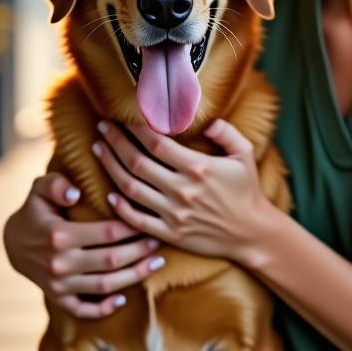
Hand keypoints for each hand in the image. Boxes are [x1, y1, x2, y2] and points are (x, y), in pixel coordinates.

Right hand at [3, 172, 165, 318]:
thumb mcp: (39, 189)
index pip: (106, 233)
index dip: (131, 228)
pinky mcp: (58, 298)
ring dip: (134, 276)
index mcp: (59, 235)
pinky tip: (124, 299)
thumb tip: (74, 193)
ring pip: (104, 285)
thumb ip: (55, 184)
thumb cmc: (35, 210)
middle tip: (159, 241)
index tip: (147, 220)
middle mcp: (60, 263)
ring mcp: (59, 284)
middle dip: (139, 251)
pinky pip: (83, 309)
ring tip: (156, 263)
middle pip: (111, 260)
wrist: (12, 243)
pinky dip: (104, 308)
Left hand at [94, 118, 276, 264]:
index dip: (135, 128)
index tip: (122, 117)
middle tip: (102, 128)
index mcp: (198, 167)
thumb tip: (205, 119)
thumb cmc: (247, 190)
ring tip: (99, 150)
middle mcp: (182, 190)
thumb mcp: (245, 154)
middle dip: (115, 141)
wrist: (252, 233)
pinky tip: (109, 193)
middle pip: (137, 162)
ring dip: (110, 167)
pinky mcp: (170, 234)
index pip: (156, 143)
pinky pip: (136, 220)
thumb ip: (226, 132)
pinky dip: (120, 207)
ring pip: (131, 188)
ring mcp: (174, 214)